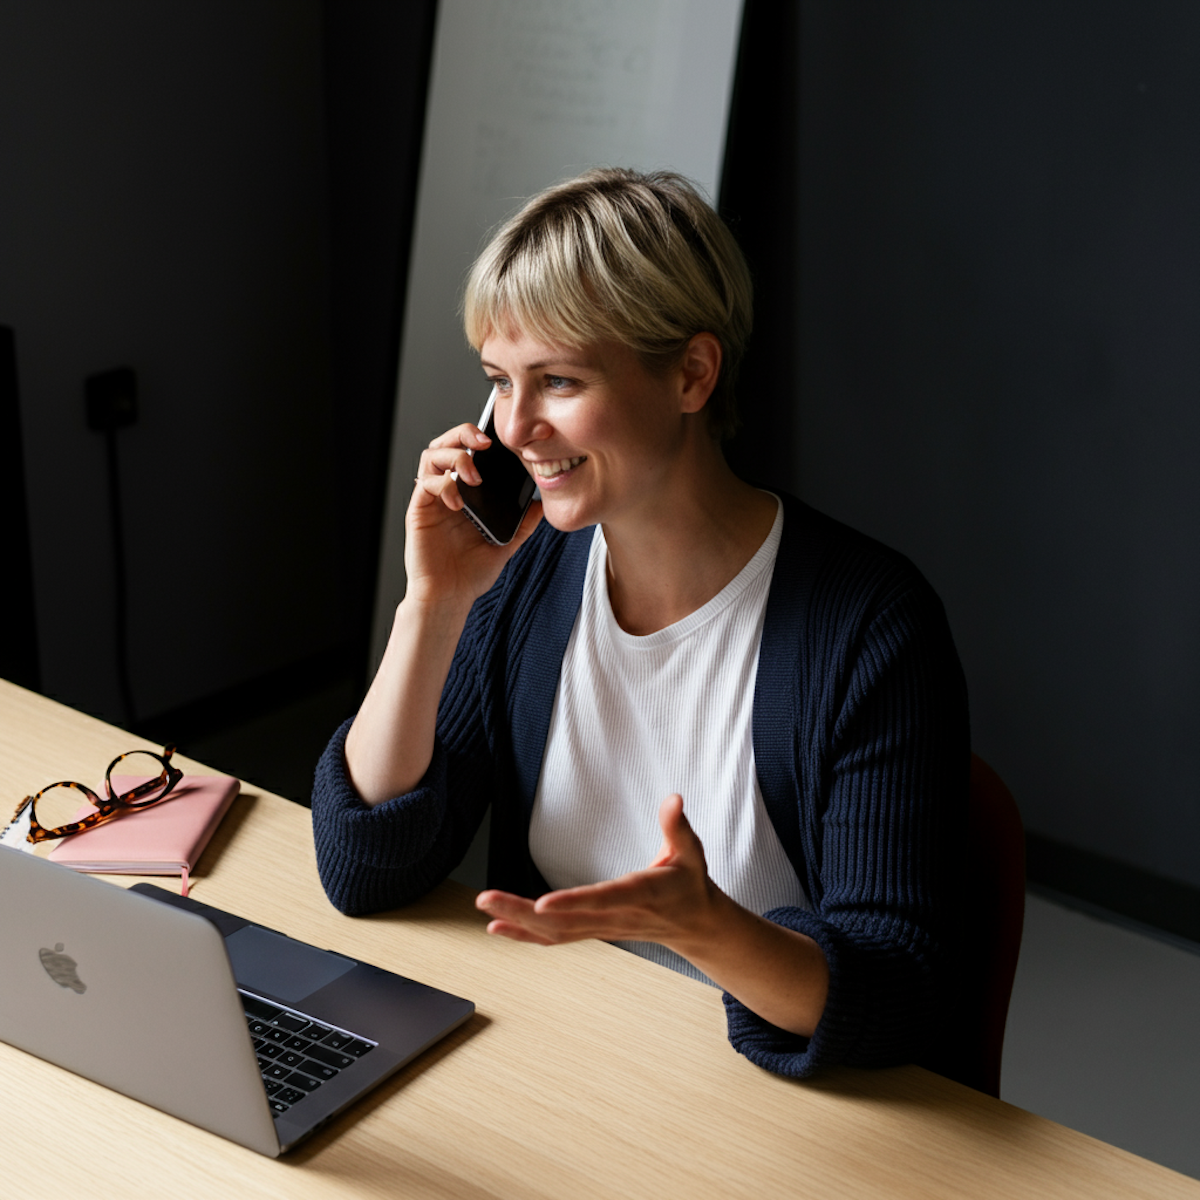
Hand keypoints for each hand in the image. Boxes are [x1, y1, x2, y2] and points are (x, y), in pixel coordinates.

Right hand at [405, 422, 541, 608]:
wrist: (449, 598)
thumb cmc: (470, 574)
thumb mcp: (505, 545)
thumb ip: (522, 525)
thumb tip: (540, 504)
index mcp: (465, 494)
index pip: (466, 452)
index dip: (478, 438)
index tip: (500, 440)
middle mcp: (446, 492)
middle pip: (445, 444)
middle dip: (463, 433)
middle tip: (484, 443)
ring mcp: (431, 500)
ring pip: (431, 456)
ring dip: (454, 457)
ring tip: (473, 476)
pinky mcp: (419, 512)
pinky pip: (425, 484)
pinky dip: (443, 485)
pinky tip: (458, 502)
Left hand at [476, 794, 717, 950]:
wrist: (694, 924)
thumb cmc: (689, 883)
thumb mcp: (691, 852)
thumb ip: (677, 826)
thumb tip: (673, 799)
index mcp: (639, 895)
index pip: (602, 899)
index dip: (572, 903)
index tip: (542, 904)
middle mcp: (615, 917)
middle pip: (564, 921)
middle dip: (522, 912)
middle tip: (486, 899)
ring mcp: (602, 928)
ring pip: (554, 932)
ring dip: (516, 921)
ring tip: (485, 907)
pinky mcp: (593, 930)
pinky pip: (556, 938)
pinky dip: (525, 935)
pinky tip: (498, 927)